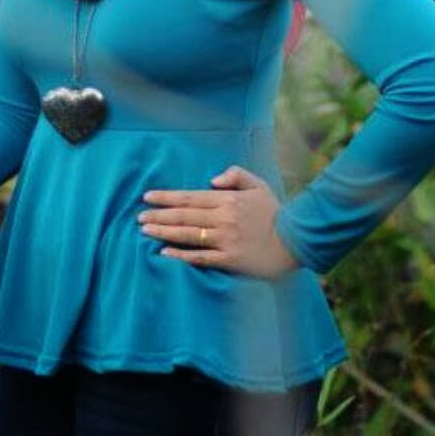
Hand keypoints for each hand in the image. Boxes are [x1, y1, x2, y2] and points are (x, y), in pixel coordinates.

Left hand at [138, 165, 299, 278]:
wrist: (295, 241)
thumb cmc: (275, 213)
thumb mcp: (259, 186)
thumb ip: (236, 175)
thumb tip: (212, 180)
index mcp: (228, 200)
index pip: (190, 196)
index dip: (167, 197)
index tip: (148, 197)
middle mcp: (223, 218)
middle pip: (184, 215)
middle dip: (159, 215)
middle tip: (139, 217)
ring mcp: (225, 240)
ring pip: (188, 234)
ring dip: (164, 232)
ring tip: (145, 231)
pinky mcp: (230, 259)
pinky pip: (200, 257)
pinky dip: (181, 256)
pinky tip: (165, 254)